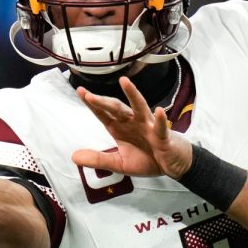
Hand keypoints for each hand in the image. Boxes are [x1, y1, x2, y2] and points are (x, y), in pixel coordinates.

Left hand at [71, 77, 192, 178]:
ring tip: (124, 82)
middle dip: (103, 102)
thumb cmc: (148, 158)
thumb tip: (74, 157)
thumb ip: (98, 159)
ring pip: (140, 107)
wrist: (173, 165)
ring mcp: (148, 126)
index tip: (80, 91)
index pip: (103, 114)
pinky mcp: (164, 136)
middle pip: (116, 108)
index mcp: (120, 128)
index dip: (92, 104)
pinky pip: (161, 127)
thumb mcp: (119, 163)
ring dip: (133, 94)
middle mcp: (133, 122)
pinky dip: (160, 120)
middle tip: (89, 95)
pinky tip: (158, 111)